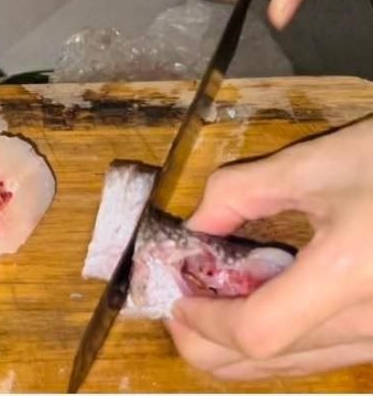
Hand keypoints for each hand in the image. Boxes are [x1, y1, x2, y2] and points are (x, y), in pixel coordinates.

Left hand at [165, 116, 372, 379]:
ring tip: (206, 311)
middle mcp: (372, 324)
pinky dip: (282, 342)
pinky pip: (327, 353)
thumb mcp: (311, 163)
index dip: (206, 320)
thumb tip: (195, 225)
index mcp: (347, 275)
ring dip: (243, 348)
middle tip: (178, 310)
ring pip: (301, 365)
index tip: (176, 295)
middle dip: (211, 344)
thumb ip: (239, 192)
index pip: (258, 330)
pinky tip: (257, 312)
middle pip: (275, 362)